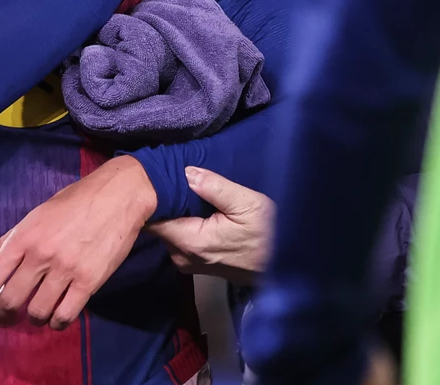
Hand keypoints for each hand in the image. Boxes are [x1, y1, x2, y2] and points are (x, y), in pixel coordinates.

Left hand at [0, 155, 157, 331]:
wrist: (117, 196)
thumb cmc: (72, 204)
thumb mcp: (33, 218)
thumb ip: (2, 244)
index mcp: (23, 238)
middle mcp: (40, 255)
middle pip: (10, 301)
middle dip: (4, 316)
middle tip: (7, 318)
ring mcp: (66, 269)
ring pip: (37, 313)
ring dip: (33, 319)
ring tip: (37, 311)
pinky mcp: (90, 281)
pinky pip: (65, 316)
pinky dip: (57, 322)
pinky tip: (57, 315)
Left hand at [146, 166, 273, 284]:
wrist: (288, 267)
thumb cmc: (269, 233)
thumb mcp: (248, 204)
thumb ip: (215, 187)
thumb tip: (186, 172)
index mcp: (191, 242)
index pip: (153, 220)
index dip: (151, 198)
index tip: (153, 179)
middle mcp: (184, 257)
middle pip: (159, 226)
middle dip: (163, 204)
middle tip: (171, 179)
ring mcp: (190, 265)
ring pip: (169, 233)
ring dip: (175, 214)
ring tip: (185, 193)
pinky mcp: (198, 267)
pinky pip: (180, 241)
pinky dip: (184, 225)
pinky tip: (197, 211)